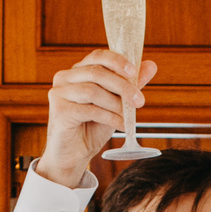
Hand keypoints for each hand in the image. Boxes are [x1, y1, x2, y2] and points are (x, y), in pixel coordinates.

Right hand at [37, 49, 158, 190]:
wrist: (74, 155)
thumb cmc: (92, 128)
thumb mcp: (115, 105)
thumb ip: (129, 85)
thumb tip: (151, 66)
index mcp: (78, 71)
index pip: (98, 57)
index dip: (117, 61)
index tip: (134, 72)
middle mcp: (65, 78)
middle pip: (97, 73)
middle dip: (123, 86)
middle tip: (139, 101)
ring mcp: (59, 93)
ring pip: (93, 91)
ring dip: (116, 105)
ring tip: (127, 117)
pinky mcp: (59, 110)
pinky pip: (90, 109)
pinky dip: (109, 117)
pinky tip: (120, 125)